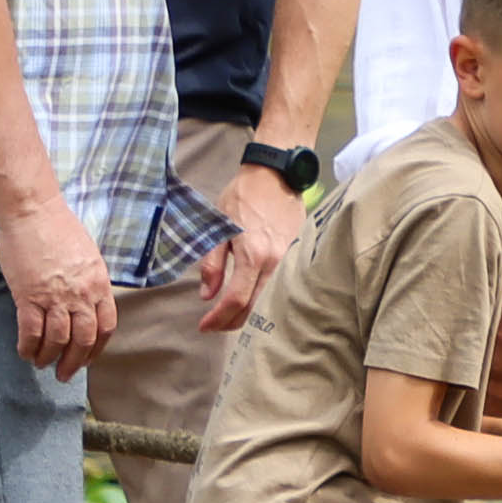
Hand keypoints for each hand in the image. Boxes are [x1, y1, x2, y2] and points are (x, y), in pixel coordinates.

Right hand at [0, 199, 117, 376]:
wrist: (32, 209)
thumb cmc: (58, 227)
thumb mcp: (87, 255)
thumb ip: (89, 281)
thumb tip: (85, 303)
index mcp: (98, 283)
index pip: (106, 326)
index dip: (97, 348)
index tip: (88, 359)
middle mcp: (81, 293)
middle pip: (84, 339)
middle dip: (74, 362)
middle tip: (65, 374)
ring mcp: (55, 296)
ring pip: (58, 340)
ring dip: (49, 358)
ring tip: (42, 365)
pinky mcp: (29, 295)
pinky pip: (31, 331)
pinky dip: (28, 347)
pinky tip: (25, 352)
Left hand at [195, 161, 305, 333]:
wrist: (276, 176)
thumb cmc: (243, 197)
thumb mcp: (219, 228)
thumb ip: (212, 263)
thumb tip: (207, 295)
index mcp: (252, 255)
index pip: (236, 299)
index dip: (218, 318)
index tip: (204, 326)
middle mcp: (275, 263)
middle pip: (255, 308)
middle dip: (232, 322)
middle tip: (214, 325)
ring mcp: (290, 262)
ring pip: (270, 302)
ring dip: (249, 315)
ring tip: (230, 316)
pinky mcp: (298, 258)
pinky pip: (280, 289)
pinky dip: (265, 301)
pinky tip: (253, 302)